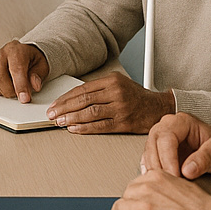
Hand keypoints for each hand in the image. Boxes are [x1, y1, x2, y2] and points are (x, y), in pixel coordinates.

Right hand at [0, 40, 49, 102]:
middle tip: (23, 92)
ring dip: (7, 90)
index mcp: (15, 50)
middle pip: (0, 77)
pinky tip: (6, 86)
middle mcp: (1, 55)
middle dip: (13, 90)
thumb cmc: (31, 60)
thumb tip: (35, 85)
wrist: (23, 55)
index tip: (24, 98)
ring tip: (16, 85)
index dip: (20, 85)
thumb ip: (38, 75)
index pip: (16, 68)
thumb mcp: (41, 65)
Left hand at [46, 70, 173, 133]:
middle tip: (52, 114)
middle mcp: (116, 93)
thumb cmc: (135, 96)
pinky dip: (85, 128)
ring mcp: (120, 108)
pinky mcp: (124, 123)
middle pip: (83, 100)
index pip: (82, 89)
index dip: (65, 98)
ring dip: (72, 119)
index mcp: (111, 80)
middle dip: (64, 108)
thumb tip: (73, 98)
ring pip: (90, 113)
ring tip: (60, 122)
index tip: (55, 104)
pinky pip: (100, 126)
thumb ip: (98, 88)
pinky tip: (74, 129)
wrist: (157, 107)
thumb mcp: (118, 83)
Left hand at [105, 169, 210, 209]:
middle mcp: (147, 188)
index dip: (131, 198)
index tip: (129, 204)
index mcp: (156, 176)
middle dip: (123, 208)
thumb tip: (148, 198)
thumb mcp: (179, 186)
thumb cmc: (202, 209)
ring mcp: (144, 207)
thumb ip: (161, 189)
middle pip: (123, 197)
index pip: (133, 185)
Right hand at [142, 112, 210, 178]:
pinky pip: (148, 162)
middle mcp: (166, 127)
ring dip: (155, 172)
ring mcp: (159, 139)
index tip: (175, 175)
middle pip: (152, 145)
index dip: (168, 158)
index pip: (166, 137)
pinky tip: (162, 184)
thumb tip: (187, 170)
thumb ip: (205, 159)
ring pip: (148, 154)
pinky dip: (153, 174)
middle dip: (160, 166)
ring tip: (169, 186)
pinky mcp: (157, 152)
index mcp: (181, 122)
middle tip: (170, 184)